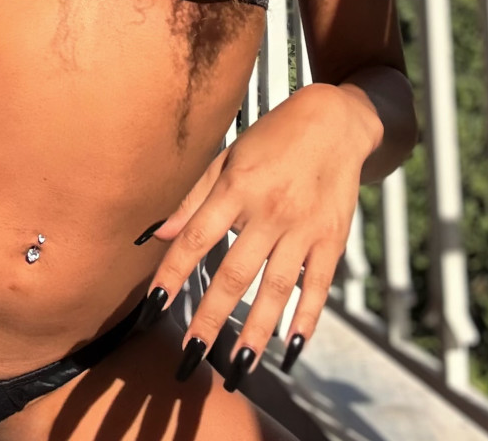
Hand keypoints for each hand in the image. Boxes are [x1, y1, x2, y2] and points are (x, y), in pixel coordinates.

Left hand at [136, 82, 372, 390]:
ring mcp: (304, 227)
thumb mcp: (228, 156)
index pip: (196, 237)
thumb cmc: (271, 138)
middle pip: (235, 272)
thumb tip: (158, 234)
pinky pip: (318, 285)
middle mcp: (270, 210)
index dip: (173, 273)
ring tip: (239, 365)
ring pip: (277, 287)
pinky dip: (307, 318)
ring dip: (257, 329)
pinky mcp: (332, 238)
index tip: (153, 307)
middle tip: (191, 355)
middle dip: (211, 317)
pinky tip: (292, 349)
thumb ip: (193, 196)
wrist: (334, 123)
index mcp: (238, 187)